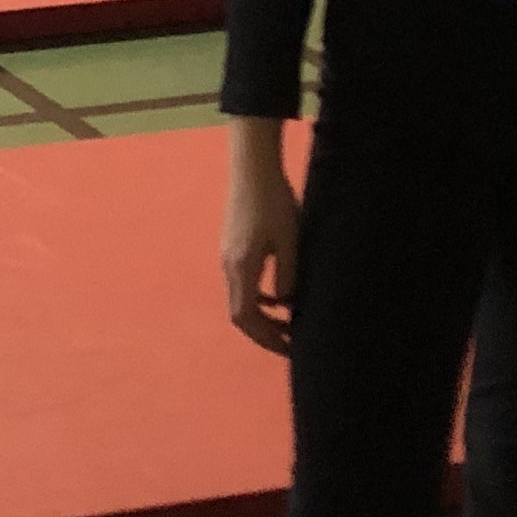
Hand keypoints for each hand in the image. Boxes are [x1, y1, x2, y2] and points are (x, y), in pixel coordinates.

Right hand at [221, 123, 301, 353]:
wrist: (252, 169)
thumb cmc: (273, 202)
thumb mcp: (288, 241)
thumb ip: (287, 275)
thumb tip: (287, 304)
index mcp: (241, 267)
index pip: (245, 316)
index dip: (265, 337)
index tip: (287, 347)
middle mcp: (229, 266)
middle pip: (239, 314)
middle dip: (263, 333)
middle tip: (289, 344)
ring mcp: (227, 256)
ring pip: (240, 299)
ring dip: (262, 316)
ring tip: (287, 324)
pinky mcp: (232, 247)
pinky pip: (242, 284)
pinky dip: (258, 298)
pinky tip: (278, 296)